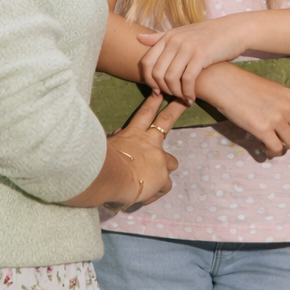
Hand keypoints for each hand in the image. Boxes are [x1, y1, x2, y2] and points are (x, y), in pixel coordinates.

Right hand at [104, 90, 186, 207]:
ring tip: (154, 179)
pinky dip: (158, 191)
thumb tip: (116, 134)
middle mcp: (150, 143)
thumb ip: (115, 140)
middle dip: (177, 108)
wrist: (111, 176)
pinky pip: (166, 186)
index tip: (160, 92)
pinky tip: (147, 197)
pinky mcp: (163, 177)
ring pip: (173, 162)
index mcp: (134, 134)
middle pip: (166, 120)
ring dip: (166, 169)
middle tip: (187, 100)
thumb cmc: (102, 160)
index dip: (152, 101)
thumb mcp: (108, 146)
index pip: (144, 113)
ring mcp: (160, 159)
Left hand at [138, 16, 254, 102]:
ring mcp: (187, 47)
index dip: (148, 80)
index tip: (157, 90)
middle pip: (157, 73)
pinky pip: (187, 79)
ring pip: (170, 78)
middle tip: (172, 97)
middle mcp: (174, 41)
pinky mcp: (200, 55)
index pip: (146, 62)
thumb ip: (160, 37)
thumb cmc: (207, 35)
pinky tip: (192, 98)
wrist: (233, 30)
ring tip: (183, 98)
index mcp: (167, 37)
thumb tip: (138, 38)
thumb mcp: (181, 33)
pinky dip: (187, 92)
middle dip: (163, 89)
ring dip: (176, 93)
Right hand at [198, 64, 289, 157]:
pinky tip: (263, 145)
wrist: (225, 83)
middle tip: (283, 140)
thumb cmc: (247, 86)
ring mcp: (275, 118)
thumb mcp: (275, 90)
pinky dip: (271, 151)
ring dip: (283, 147)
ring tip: (271, 142)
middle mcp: (287, 107)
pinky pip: (276, 149)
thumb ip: (288, 104)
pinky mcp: (262, 129)